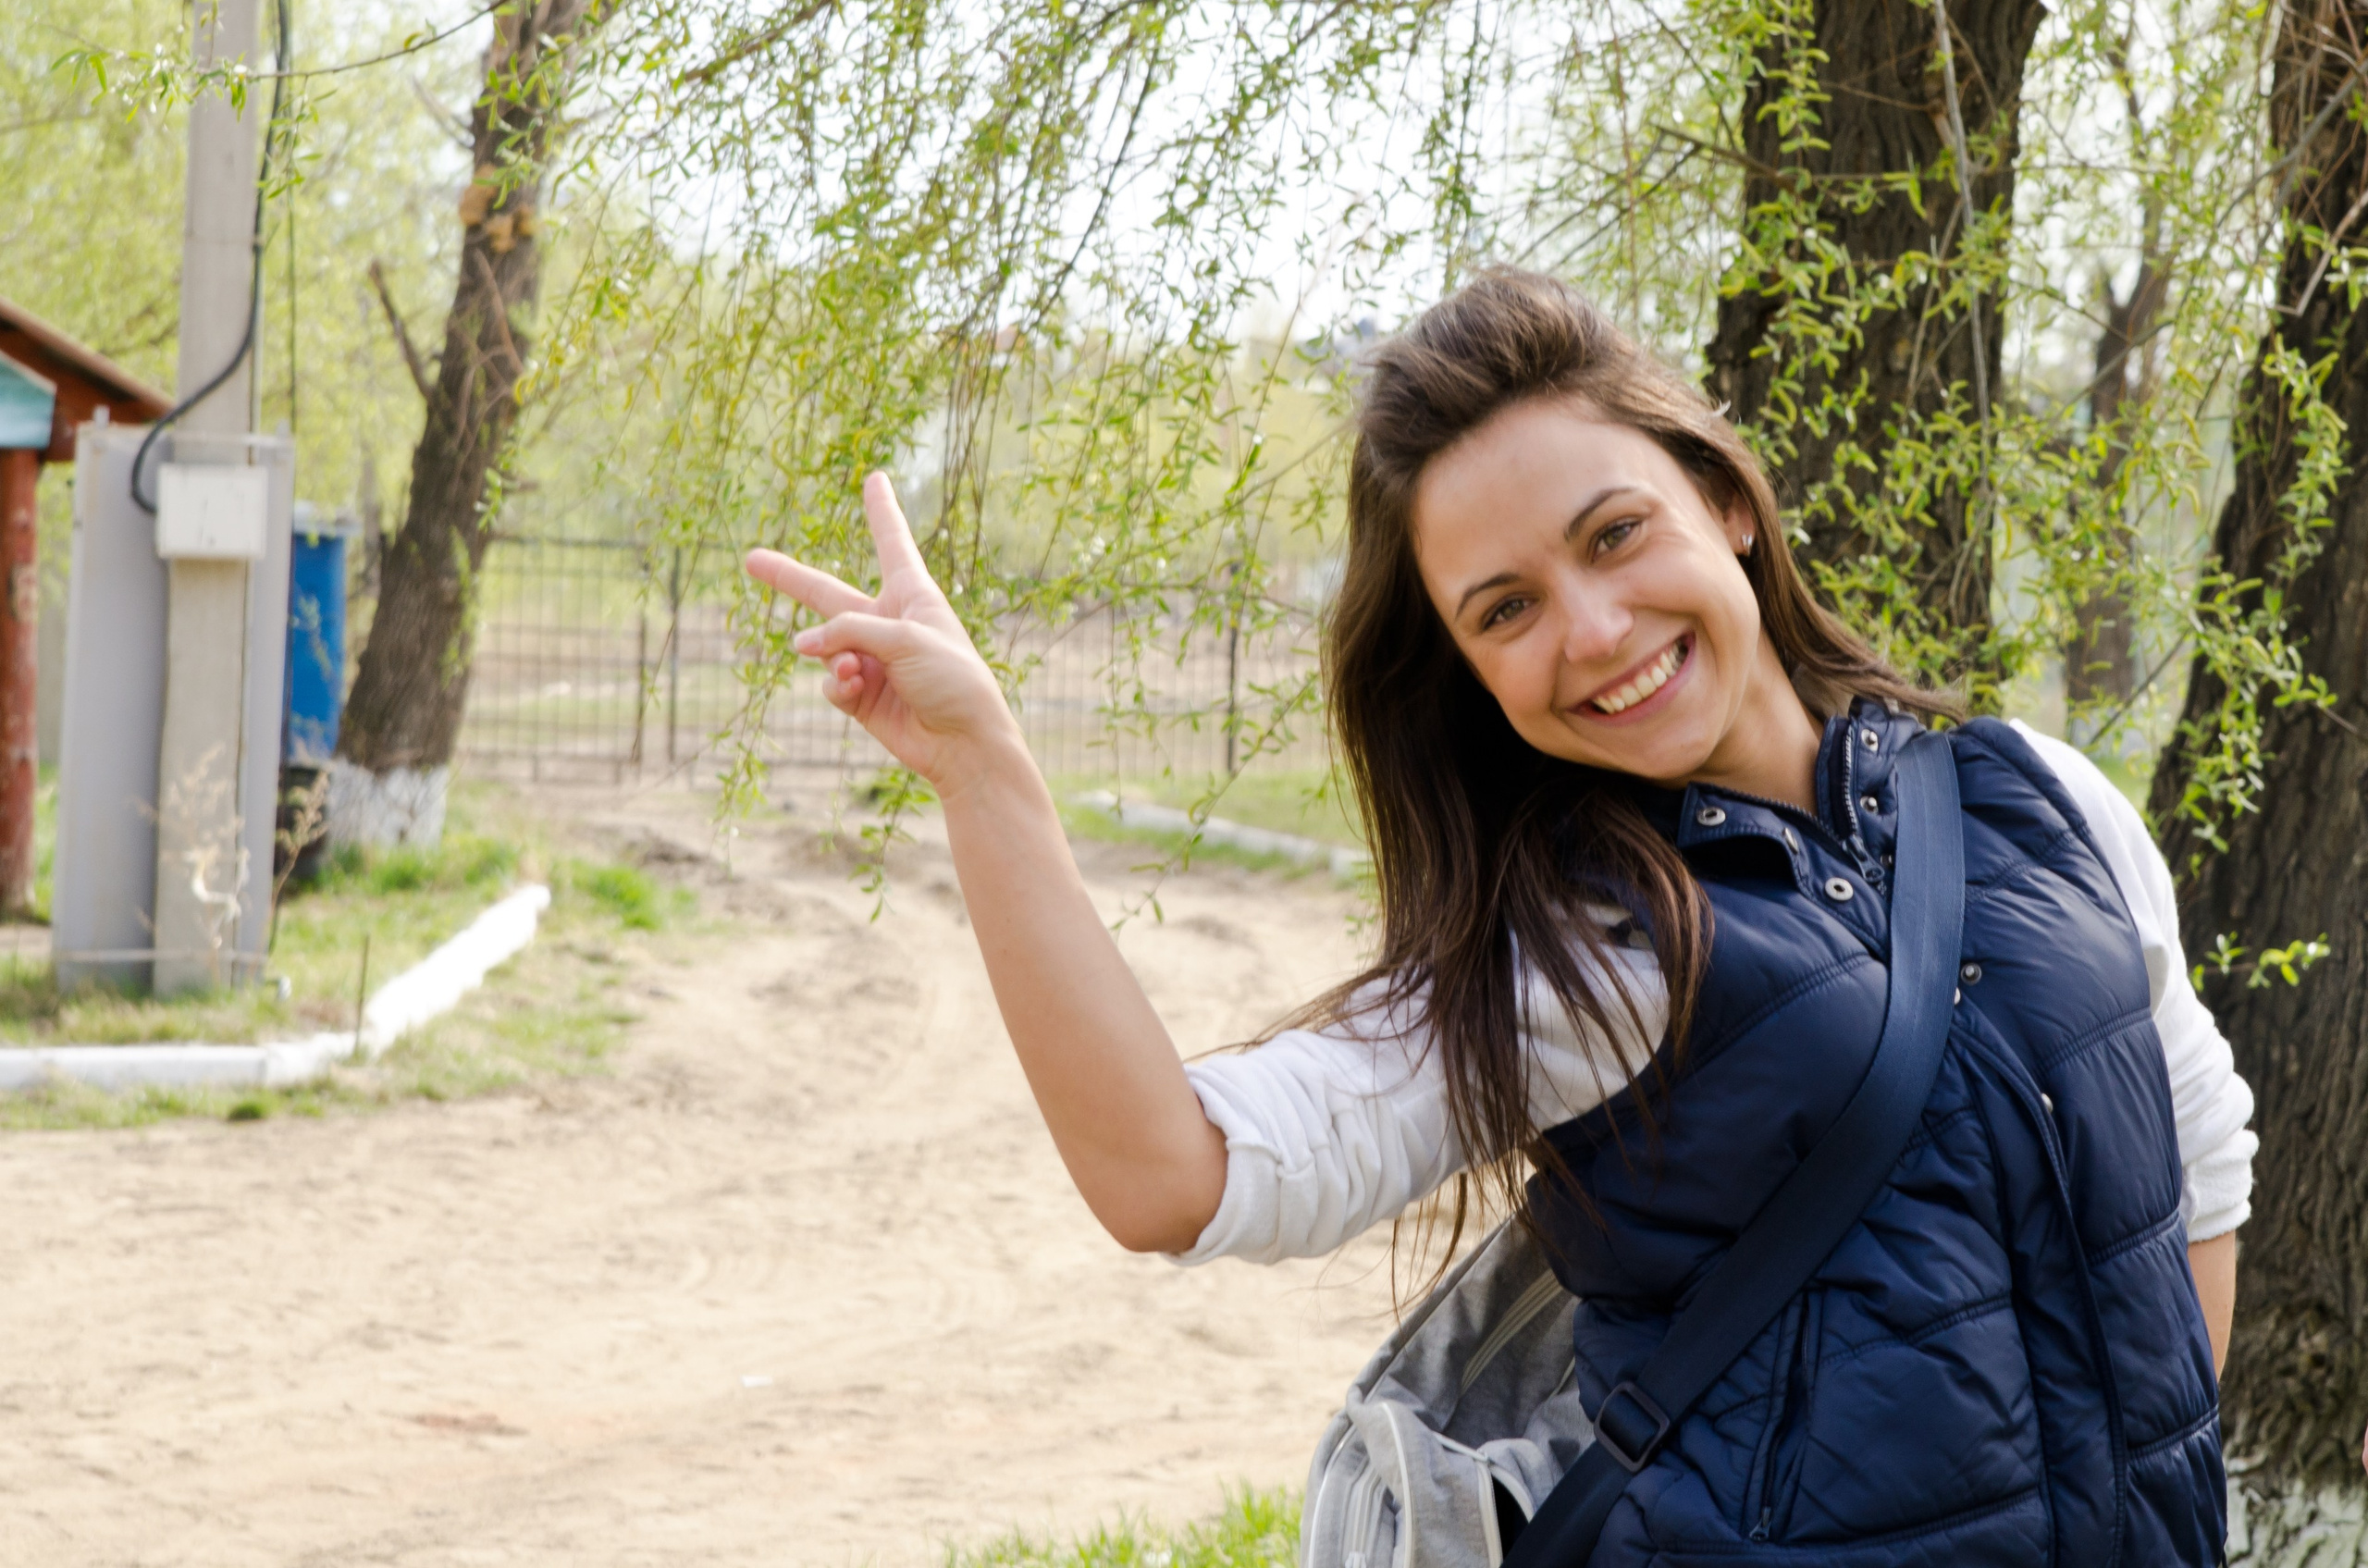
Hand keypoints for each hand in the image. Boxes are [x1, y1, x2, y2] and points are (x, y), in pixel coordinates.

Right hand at [743, 473, 1019, 792]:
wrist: (964, 742)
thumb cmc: (953, 678)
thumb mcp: (905, 638)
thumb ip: (849, 631)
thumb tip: (802, 644)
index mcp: (913, 594)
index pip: (891, 542)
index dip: (881, 510)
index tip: (875, 478)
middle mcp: (888, 622)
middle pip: (827, 594)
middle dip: (788, 578)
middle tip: (751, 558)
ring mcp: (872, 660)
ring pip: (825, 647)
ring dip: (835, 657)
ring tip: (858, 672)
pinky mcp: (861, 695)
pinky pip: (832, 682)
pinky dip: (839, 685)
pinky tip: (856, 690)